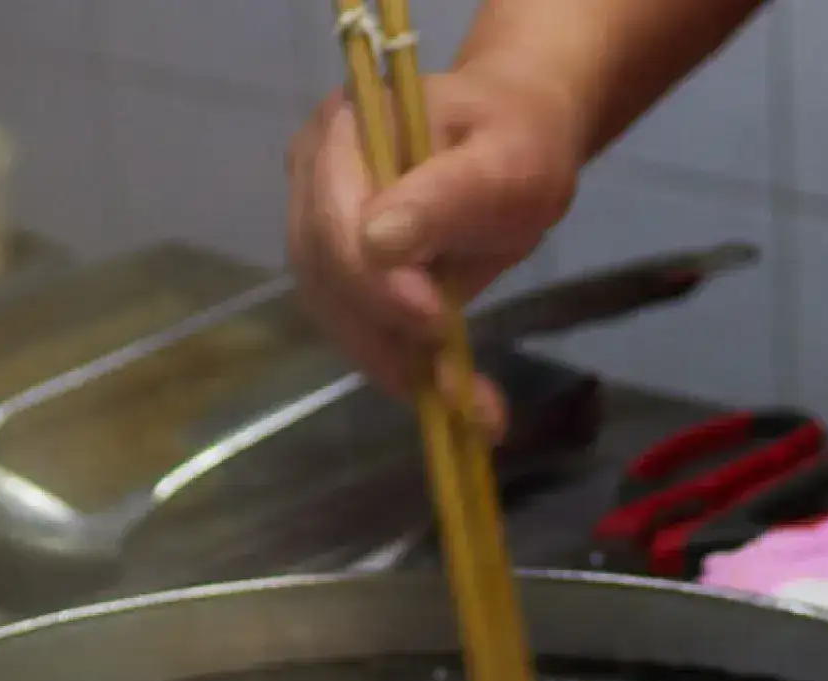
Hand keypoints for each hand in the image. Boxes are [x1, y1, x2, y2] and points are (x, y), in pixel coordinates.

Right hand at [287, 62, 588, 437]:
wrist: (514, 138)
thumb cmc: (516, 138)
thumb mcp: (504, 160)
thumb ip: (447, 196)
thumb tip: (376, 244)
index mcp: (346, 129)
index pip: (333, 221)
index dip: (374, 282)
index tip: (437, 322)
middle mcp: (312, 174)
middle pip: (323, 275)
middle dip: (388, 339)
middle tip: (461, 390)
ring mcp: (315, 221)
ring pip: (333, 311)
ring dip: (394, 365)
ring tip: (466, 403)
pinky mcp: (336, 266)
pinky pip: (353, 323)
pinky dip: (399, 365)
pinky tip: (449, 392)